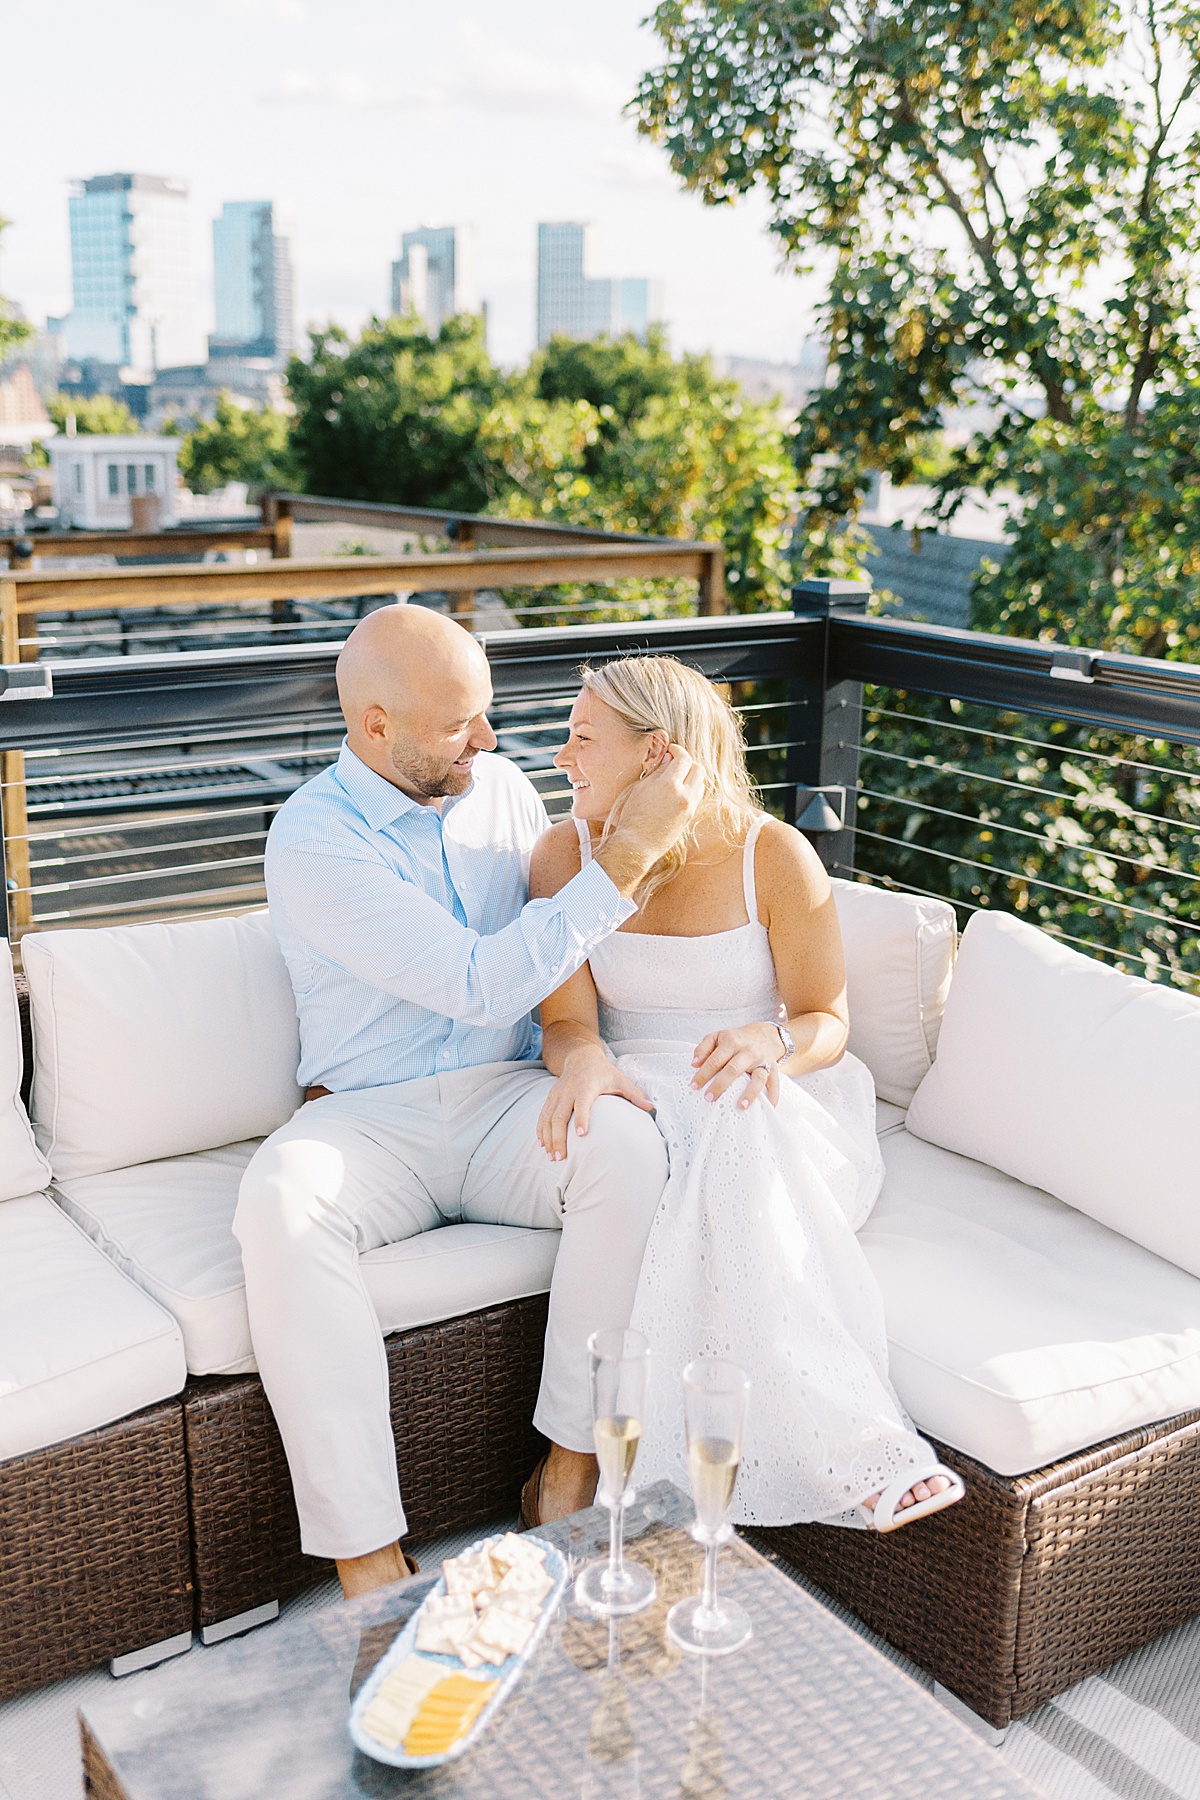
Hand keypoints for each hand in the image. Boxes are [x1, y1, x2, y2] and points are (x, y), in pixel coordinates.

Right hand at [537, 1049, 654, 1160]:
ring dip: (549, 1138)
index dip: (582, 1117)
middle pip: (560, 1116)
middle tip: (561, 1157)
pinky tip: (543, 1145)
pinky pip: (543, 1116)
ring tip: (552, 1157)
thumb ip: (634, 1094)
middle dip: (559, 1137)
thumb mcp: (620, 1080)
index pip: (583, 1103)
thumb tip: (651, 1107)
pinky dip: (541, 1131)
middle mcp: (568, 1091)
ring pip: (549, 1118)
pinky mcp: (550, 1098)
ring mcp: (557, 1095)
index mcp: (587, 1086)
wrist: (581, 1057)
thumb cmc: (604, 1073)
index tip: (582, 1135)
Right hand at [597, 745, 704, 893]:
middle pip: (698, 769)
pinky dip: (691, 789)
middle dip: (688, 762)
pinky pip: (697, 796)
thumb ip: (657, 771)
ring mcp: (690, 807)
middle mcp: (684, 795)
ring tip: (676, 778)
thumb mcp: (641, 788)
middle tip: (675, 763)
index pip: (684, 758)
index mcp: (670, 785)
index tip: (671, 750)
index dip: (678, 750)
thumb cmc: (633, 816)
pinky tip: (677, 792)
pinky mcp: (690, 817)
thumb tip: (669, 758)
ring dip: (691, 776)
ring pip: (701, 783)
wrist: (637, 845)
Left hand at [690, 1024, 784, 1109]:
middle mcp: (748, 1051)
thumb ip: (703, 1048)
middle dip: (720, 1085)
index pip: (715, 1059)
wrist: (763, 1035)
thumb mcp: (717, 1037)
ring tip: (741, 1106)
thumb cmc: (736, 1040)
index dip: (703, 1073)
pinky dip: (772, 1095)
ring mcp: (762, 1060)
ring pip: (757, 1077)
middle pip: (733, 1069)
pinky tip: (768, 1107)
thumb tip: (694, 1063)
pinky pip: (774, 1083)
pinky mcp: (773, 1068)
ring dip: (750, 1093)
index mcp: (731, 1041)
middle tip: (709, 1098)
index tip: (694, 1086)